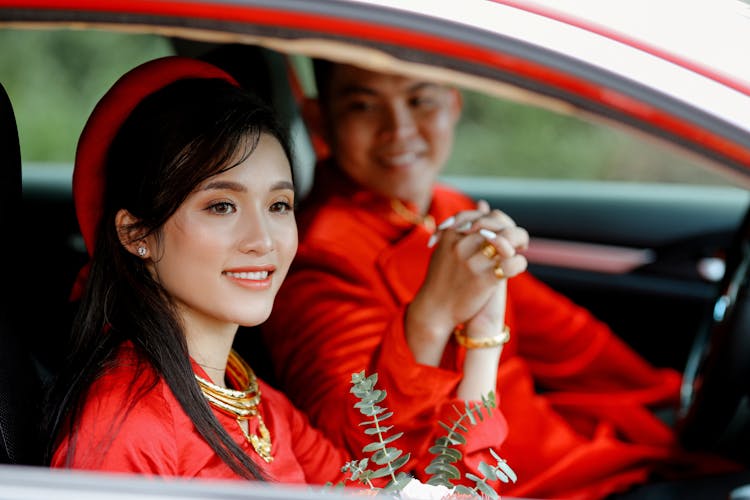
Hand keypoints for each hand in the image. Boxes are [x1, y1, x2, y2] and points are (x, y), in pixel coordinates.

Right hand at [405, 201, 527, 364]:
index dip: (501, 221)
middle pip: (498, 225)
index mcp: (452, 234)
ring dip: (519, 244)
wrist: (434, 309)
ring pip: (508, 241)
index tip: (506, 231)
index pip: (486, 215)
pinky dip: (520, 264)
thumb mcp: (449, 247)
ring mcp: (472, 262)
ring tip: (520, 252)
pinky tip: (516, 269)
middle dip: (513, 231)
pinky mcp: (483, 280)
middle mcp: (461, 245)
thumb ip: (465, 225)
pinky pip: (512, 263)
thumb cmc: (443, 278)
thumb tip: (483, 203)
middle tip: (520, 242)